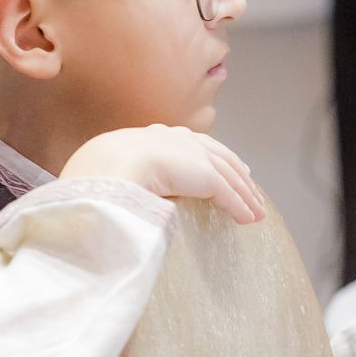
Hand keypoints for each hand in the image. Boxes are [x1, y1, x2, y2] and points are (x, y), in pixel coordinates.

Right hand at [60, 125, 265, 224]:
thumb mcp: (110, 167)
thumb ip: (121, 174)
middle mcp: (179, 140)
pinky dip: (240, 207)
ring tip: (256, 212)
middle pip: (218, 154)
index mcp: (155, 136)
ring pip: (229, 175)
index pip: (189, 142)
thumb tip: (114, 192)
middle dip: (236, 169)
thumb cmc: (99, 170)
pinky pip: (228, 195)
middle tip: (249, 181)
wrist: (110, 165)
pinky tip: (249, 220)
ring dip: (245, 195)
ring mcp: (194, 155)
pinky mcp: (205, 175)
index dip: (207, 152)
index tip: (219, 161)